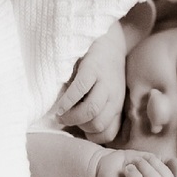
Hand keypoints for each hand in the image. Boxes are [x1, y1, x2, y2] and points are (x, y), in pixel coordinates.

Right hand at [55, 22, 125, 143]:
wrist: (108, 40)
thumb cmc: (102, 72)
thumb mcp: (107, 94)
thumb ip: (98, 110)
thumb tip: (76, 129)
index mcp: (117, 105)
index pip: (108, 134)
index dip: (90, 136)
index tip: (78, 129)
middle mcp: (114, 96)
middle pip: (98, 125)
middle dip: (80, 127)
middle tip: (67, 120)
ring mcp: (105, 82)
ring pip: (92, 111)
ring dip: (72, 117)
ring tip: (61, 115)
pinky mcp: (93, 68)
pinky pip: (81, 89)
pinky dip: (68, 101)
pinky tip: (59, 105)